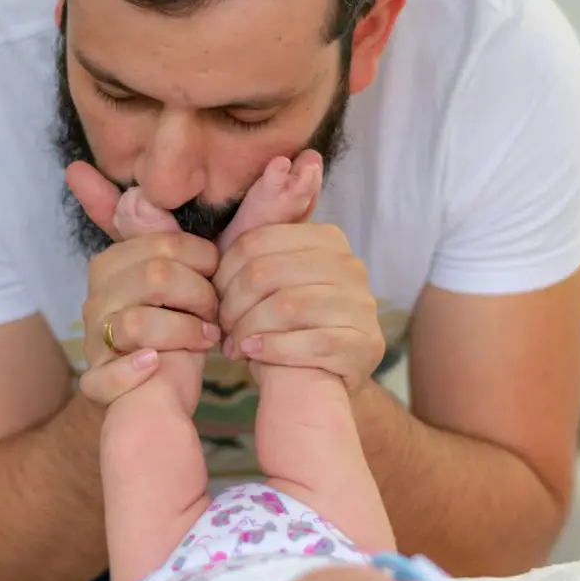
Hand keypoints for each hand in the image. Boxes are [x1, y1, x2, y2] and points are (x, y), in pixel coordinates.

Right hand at [66, 162, 220, 404]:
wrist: (170, 396)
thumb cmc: (186, 329)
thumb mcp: (194, 275)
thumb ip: (192, 228)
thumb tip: (211, 175)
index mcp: (116, 261)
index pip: (160, 239)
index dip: (199, 256)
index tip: (214, 269)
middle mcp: (97, 295)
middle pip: (156, 273)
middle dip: (200, 293)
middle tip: (214, 310)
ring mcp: (93, 338)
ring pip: (136, 320)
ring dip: (183, 332)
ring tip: (204, 338)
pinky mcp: (96, 380)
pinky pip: (106, 373)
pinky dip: (133, 370)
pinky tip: (156, 365)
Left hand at [214, 221, 384, 392]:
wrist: (322, 376)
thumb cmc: (287, 323)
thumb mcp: (272, 277)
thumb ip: (257, 243)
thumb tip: (246, 204)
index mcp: (326, 238)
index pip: (256, 241)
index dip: (223, 273)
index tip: (213, 299)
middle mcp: (350, 265)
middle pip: (266, 273)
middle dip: (232, 305)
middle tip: (222, 329)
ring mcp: (362, 304)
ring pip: (287, 307)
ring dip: (248, 329)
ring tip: (235, 345)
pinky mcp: (366, 343)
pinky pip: (311, 342)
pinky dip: (273, 349)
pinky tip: (255, 354)